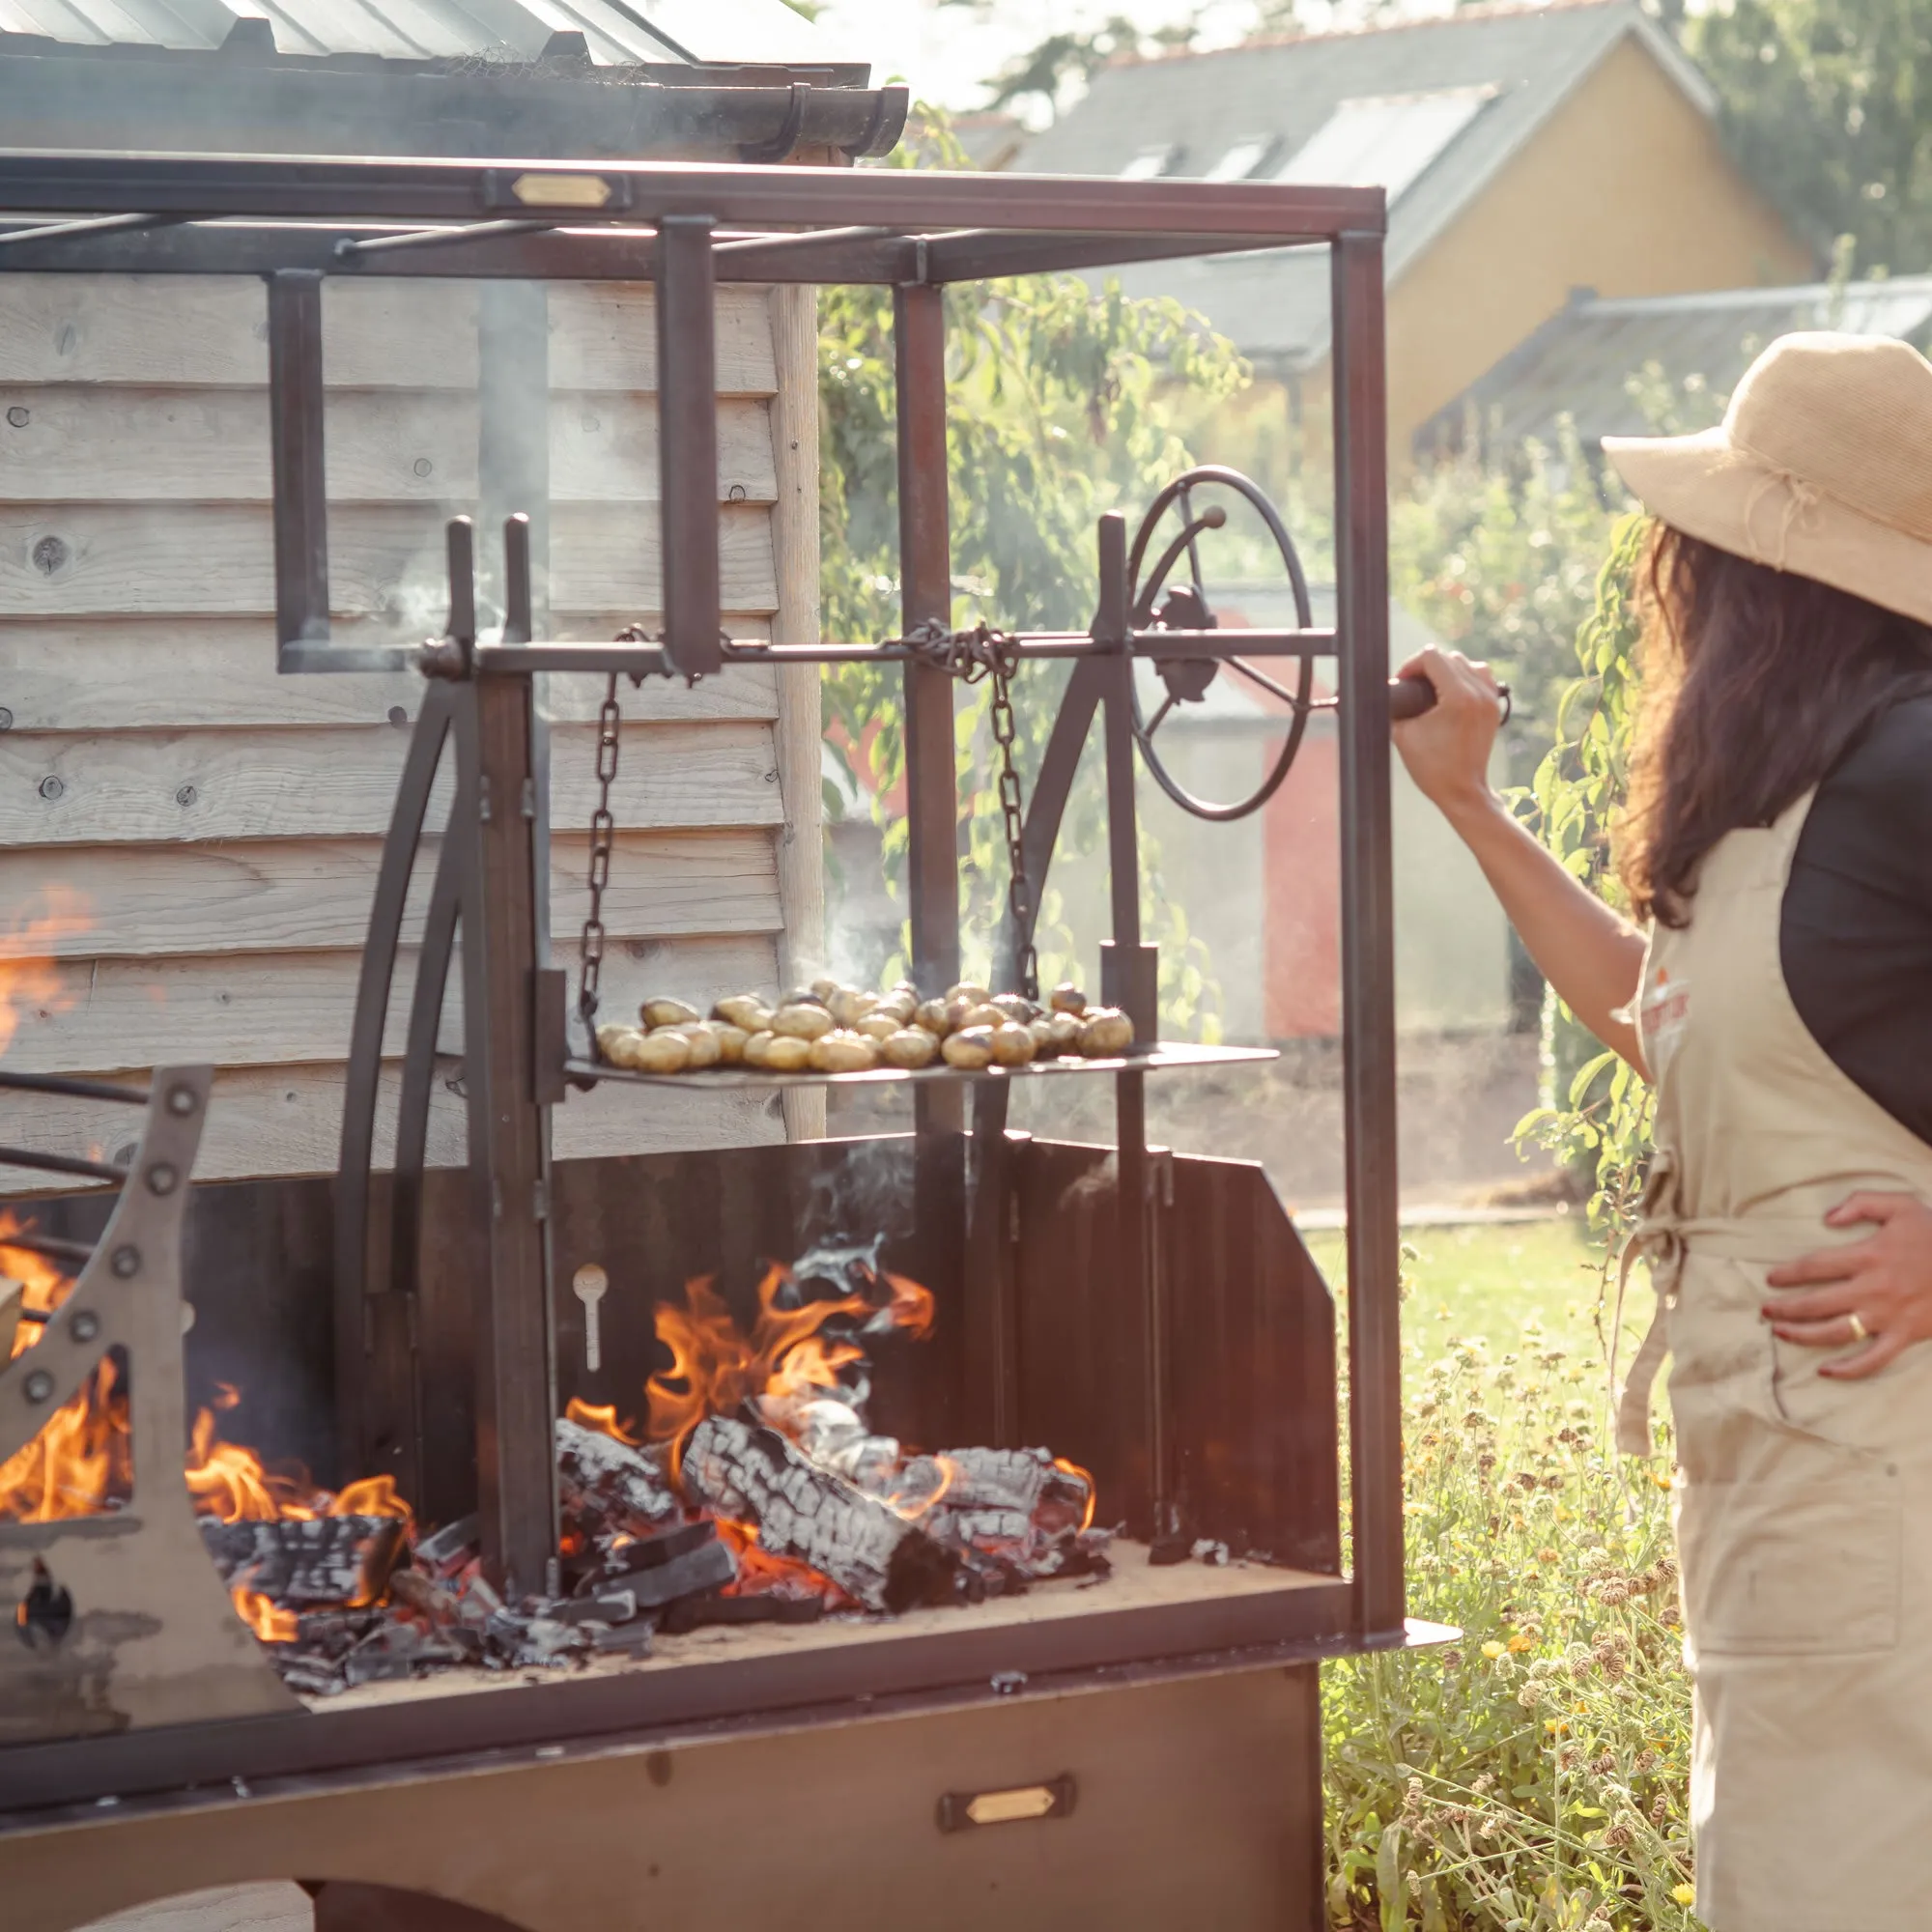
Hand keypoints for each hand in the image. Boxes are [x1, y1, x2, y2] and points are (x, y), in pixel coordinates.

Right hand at [1392, 646, 1503, 822]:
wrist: (1463, 791)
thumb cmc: (1432, 768)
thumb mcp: (1403, 734)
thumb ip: (1396, 706)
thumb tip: (1387, 690)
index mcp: (1458, 697)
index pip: (1431, 657)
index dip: (1409, 666)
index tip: (1401, 684)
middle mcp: (1478, 693)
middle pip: (1448, 657)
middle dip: (1426, 668)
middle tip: (1412, 689)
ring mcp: (1490, 699)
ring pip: (1467, 663)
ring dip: (1446, 670)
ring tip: (1432, 689)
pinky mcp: (1494, 707)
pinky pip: (1482, 676)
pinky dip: (1465, 677)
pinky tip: (1452, 692)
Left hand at [1763, 1192, 1931, 1378]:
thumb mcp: (1901, 1205)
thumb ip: (1861, 1202)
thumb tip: (1828, 1218)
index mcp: (1868, 1256)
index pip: (1815, 1266)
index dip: (1788, 1274)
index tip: (1771, 1279)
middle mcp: (1873, 1289)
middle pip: (1817, 1303)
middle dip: (1786, 1308)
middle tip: (1765, 1310)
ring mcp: (1889, 1316)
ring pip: (1836, 1332)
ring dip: (1804, 1335)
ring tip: (1781, 1332)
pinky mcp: (1906, 1336)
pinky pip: (1873, 1360)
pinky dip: (1848, 1369)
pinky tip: (1826, 1371)